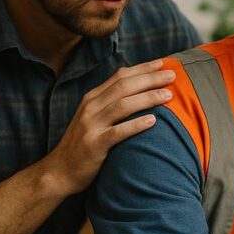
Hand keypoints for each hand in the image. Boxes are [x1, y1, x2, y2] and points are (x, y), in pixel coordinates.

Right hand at [44, 60, 174, 195]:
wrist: (60, 171)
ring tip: (168, 95)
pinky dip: (136, 125)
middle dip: (150, 78)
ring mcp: (91, 125)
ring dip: (147, 98)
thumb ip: (112, 103)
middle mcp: (91, 107)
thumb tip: (141, 90)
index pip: (120, 76)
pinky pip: (118, 132)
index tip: (164, 63)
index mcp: (92, 98)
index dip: (143, 68)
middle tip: (172, 75)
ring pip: (122, 105)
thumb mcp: (94, 117)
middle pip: (124, 86)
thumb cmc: (85, 144)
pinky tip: (153, 121)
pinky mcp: (94, 144)